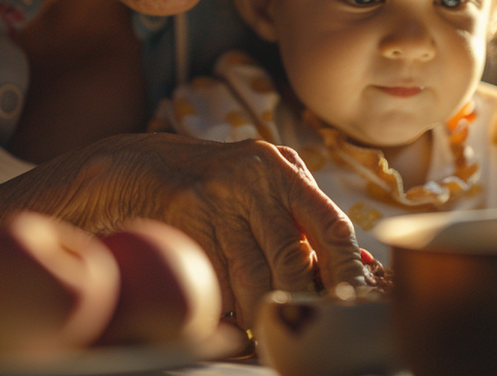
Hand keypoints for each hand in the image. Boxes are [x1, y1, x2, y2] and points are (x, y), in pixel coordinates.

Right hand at [42, 133, 365, 330]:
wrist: (145, 168)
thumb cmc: (220, 183)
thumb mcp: (265, 178)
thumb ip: (303, 212)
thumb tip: (352, 264)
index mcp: (280, 168)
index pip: (330, 224)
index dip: (345, 269)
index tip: (350, 300)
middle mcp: (251, 181)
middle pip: (290, 261)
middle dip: (298, 300)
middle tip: (305, 322)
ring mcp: (214, 204)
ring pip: (252, 281)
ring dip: (263, 313)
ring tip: (269, 329)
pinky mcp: (186, 229)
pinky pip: (218, 285)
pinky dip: (231, 309)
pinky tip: (234, 316)